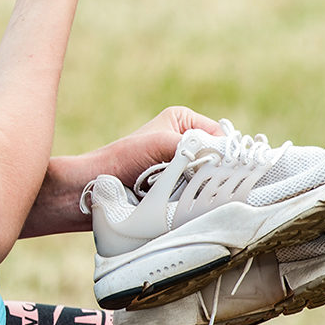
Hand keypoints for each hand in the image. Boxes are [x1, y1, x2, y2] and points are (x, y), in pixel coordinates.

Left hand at [20, 107, 220, 237]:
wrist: (97, 190)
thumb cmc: (123, 160)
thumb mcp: (162, 145)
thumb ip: (196, 147)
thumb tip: (227, 158)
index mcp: (183, 121)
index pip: (221, 136)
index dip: (226, 153)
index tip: (227, 170)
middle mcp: (185, 141)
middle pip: (217, 158)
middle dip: (214, 172)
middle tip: (204, 183)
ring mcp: (181, 166)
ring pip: (209, 178)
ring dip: (202, 188)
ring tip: (188, 193)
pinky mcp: (176, 187)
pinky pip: (196, 193)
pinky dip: (194, 199)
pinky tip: (186, 203)